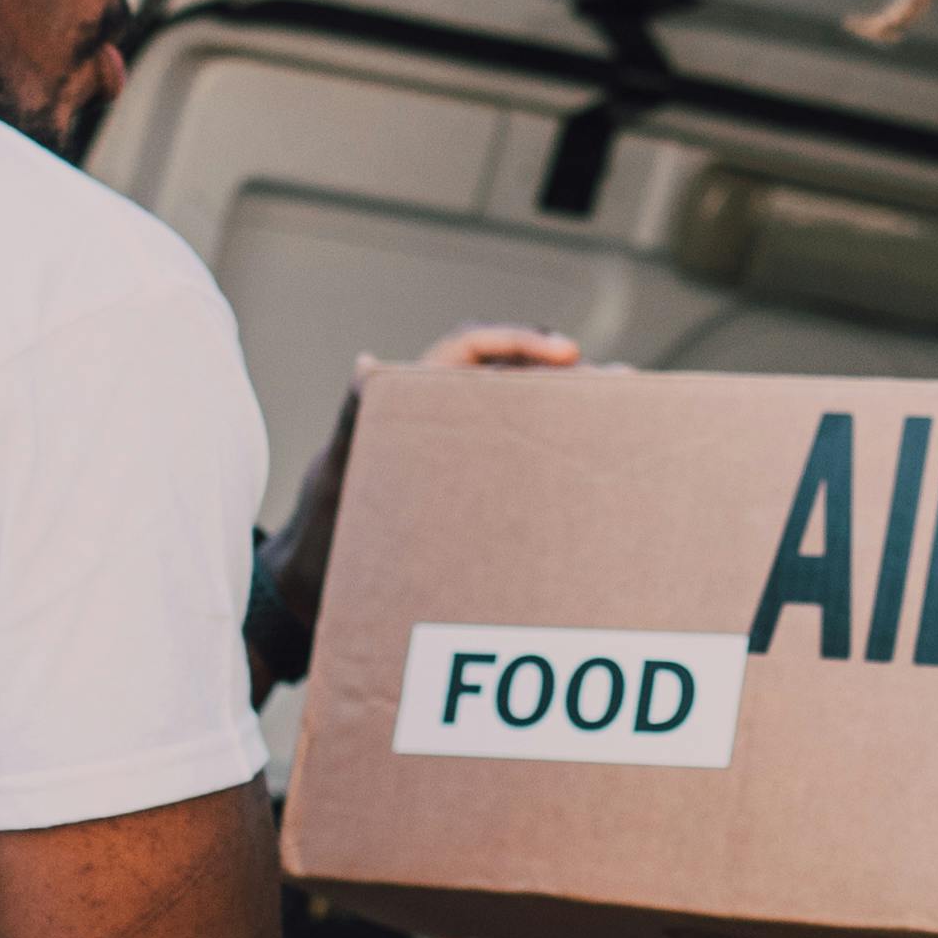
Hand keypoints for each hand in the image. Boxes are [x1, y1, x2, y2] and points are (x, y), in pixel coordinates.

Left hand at [255, 329, 594, 694]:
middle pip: (514, 383)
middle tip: (621, 387)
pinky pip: (520, 478)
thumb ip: (353, 420)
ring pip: (525, 428)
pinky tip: (595, 487)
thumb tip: (366, 365)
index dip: (517, 342)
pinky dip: (558, 472)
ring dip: (571, 421)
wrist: (313, 595)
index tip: (564, 355)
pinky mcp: (472, 505)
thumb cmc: (320, 533)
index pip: (471, 351)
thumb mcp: (337, 473)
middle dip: (568, 381)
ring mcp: (460, 465)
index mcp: (413, 404)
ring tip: (624, 429)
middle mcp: (442, 426)